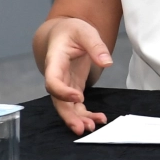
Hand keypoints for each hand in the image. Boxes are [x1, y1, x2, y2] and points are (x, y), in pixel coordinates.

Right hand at [41, 17, 111, 134]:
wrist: (62, 33)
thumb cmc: (71, 30)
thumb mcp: (84, 31)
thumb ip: (95, 45)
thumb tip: (106, 62)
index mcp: (55, 61)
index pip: (52, 81)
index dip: (62, 92)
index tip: (78, 97)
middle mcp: (56, 76)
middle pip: (58, 100)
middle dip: (69, 116)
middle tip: (83, 128)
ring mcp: (64, 84)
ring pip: (66, 106)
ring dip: (78, 118)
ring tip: (92, 127)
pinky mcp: (72, 88)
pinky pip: (76, 105)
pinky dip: (85, 114)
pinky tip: (98, 119)